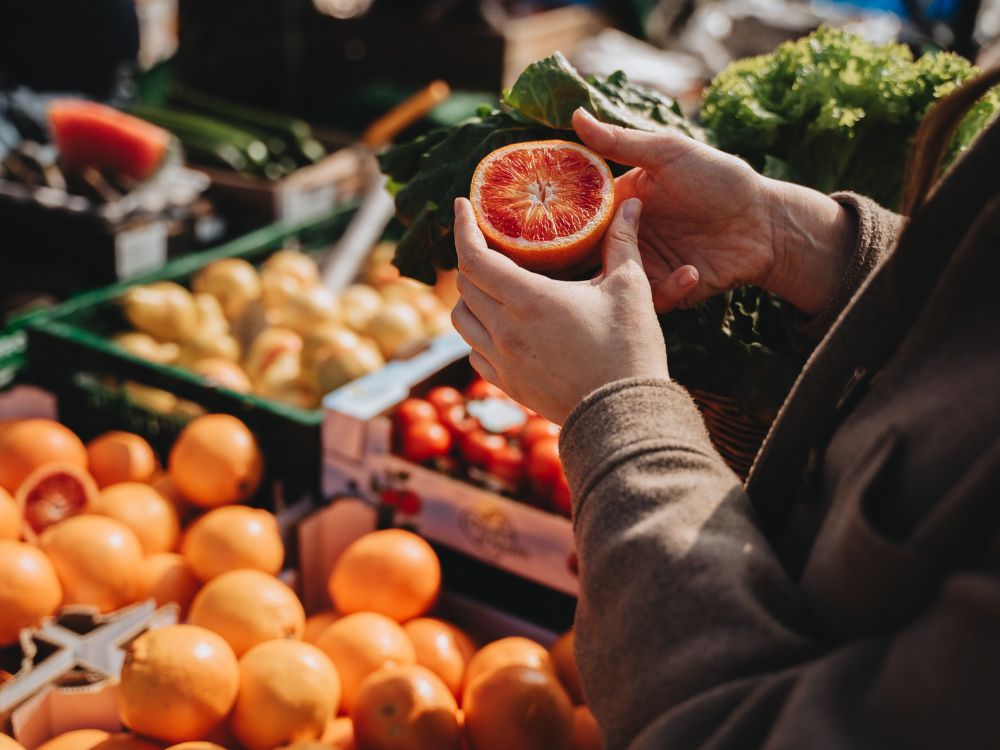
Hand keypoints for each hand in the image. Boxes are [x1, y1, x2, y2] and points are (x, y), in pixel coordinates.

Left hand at [450, 196, 667, 424]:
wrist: (624, 415)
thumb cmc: (629, 350)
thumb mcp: (630, 289)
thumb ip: (623, 242)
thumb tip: (631, 203)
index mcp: (529, 300)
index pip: (473, 256)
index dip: (462, 227)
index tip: (461, 207)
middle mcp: (505, 330)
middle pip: (464, 284)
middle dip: (471, 257)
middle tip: (489, 243)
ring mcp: (502, 361)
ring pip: (462, 319)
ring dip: (469, 297)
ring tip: (491, 284)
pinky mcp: (507, 385)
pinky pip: (474, 352)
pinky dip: (478, 332)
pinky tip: (499, 326)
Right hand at [573, 109, 856, 315]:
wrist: (766, 223)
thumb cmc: (721, 179)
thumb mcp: (669, 153)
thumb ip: (621, 141)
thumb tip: (575, 115)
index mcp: (619, 203)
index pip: (574, 217)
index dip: (555, 224)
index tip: (541, 230)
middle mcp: (625, 237)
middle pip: (584, 258)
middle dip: (576, 266)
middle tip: (582, 266)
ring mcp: (644, 266)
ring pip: (611, 284)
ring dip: (622, 281)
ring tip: (639, 271)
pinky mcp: (666, 292)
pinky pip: (650, 301)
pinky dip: (668, 290)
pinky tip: (692, 271)